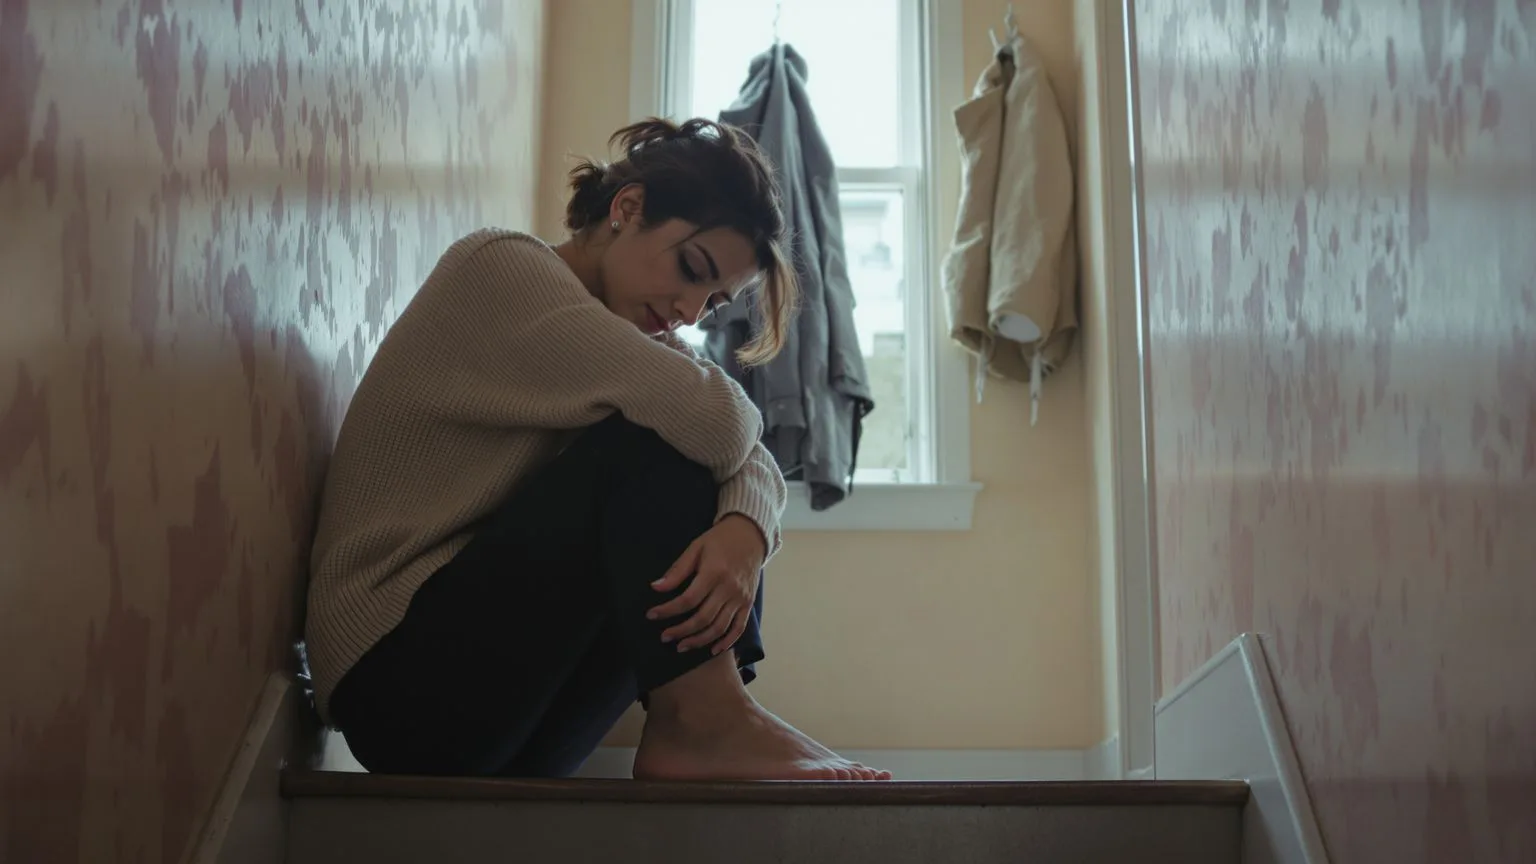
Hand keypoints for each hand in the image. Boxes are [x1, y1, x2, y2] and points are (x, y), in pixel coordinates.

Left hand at [647, 514, 766, 655]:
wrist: (751, 536)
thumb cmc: (720, 540)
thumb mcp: (696, 548)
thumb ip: (678, 570)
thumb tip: (656, 587)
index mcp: (714, 573)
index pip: (688, 600)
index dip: (668, 610)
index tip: (652, 615)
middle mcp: (729, 588)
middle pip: (703, 618)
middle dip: (681, 631)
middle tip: (664, 636)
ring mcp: (741, 598)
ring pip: (719, 628)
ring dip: (699, 641)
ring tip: (681, 646)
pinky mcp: (748, 604)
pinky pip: (739, 628)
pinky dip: (726, 642)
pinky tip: (712, 650)